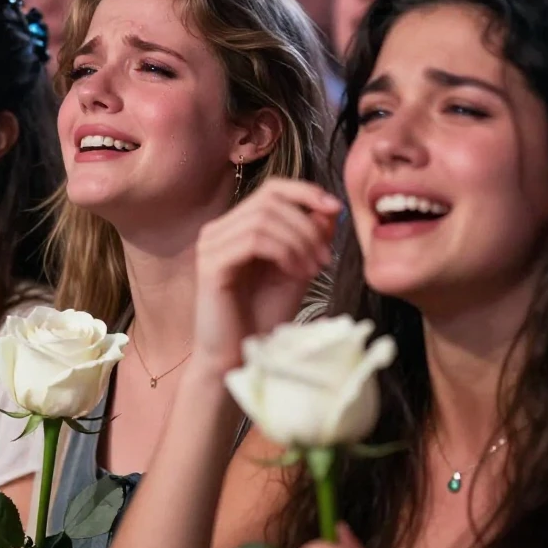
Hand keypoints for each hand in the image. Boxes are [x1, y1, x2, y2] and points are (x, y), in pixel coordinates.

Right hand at [193, 178, 339, 367]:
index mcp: (236, 227)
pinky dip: (283, 252)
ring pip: (263, 219)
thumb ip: (309, 239)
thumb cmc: (263, 317)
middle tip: (325, 258)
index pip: (271, 190)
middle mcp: (218, 230)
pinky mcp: (211, 265)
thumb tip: (328, 209)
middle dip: (307, 225)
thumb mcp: (297, 270)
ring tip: (313, 270)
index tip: (336, 209)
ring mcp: (211, 246)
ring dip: (299, 241)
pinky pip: (252, 240)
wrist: (240, 357)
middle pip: (269, 200)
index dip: (305, 192)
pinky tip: (296, 273)